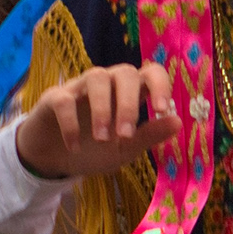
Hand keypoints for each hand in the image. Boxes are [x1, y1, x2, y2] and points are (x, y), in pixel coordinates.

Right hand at [14, 65, 181, 179]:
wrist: (55, 161)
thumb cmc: (95, 149)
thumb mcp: (126, 149)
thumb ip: (149, 135)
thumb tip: (178, 121)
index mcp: (129, 93)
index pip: (150, 72)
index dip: (160, 84)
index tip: (160, 109)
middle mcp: (107, 84)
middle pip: (124, 72)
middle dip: (128, 104)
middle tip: (124, 135)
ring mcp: (80, 88)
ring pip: (95, 77)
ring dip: (102, 109)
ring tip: (102, 139)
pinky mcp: (54, 97)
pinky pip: (64, 100)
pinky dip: (71, 124)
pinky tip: (75, 147)